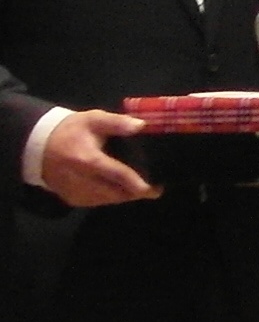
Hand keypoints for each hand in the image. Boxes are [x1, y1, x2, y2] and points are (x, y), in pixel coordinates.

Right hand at [37, 108, 153, 206]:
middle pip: (116, 194)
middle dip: (135, 192)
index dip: (139, 184)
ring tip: (137, 185)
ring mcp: (75, 192)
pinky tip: (117, 187)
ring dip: (124, 195)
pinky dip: (110, 197)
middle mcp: (80, 180)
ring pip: (108, 200)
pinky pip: (98, 202)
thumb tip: (141, 125)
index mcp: (87, 160)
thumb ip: (117, 122)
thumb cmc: (71, 131)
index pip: (118, 176)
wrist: (38, 145)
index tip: (156, 188)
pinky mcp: (72, 199)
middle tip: (152, 186)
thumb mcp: (93, 119)